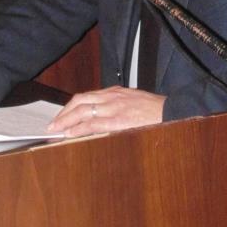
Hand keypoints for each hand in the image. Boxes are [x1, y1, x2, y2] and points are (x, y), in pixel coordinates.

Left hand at [47, 86, 165, 137]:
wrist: (173, 112)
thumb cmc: (156, 111)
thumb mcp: (134, 103)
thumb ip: (118, 107)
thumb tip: (101, 119)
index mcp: (116, 92)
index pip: (86, 97)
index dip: (71, 107)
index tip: (62, 116)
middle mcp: (112, 97)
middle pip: (80, 101)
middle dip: (63, 113)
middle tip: (52, 125)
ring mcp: (115, 107)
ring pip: (83, 111)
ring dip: (66, 121)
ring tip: (55, 130)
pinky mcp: (118, 120)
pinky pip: (93, 123)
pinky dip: (79, 128)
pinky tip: (69, 133)